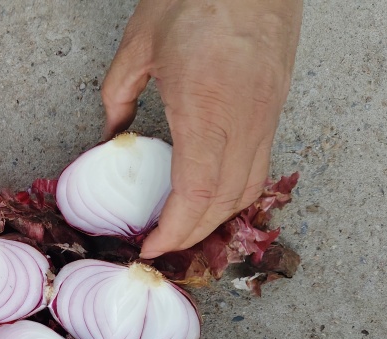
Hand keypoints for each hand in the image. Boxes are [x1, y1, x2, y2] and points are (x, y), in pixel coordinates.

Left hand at [102, 0, 302, 256]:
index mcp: (205, 108)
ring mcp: (266, 114)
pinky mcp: (276, 104)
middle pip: (225, 201)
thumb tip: (111, 134)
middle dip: (193, 233)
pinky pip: (261, 164)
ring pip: (249, 187)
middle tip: (165, 245)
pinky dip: (236, 191)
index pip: (196, 193)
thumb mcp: (139, 44)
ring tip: (188, 227)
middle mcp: (244, 120)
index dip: (174, 230)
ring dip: (218, 217)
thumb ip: (118, 95)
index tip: (152, 247)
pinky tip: (216, 193)